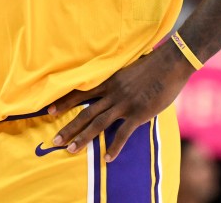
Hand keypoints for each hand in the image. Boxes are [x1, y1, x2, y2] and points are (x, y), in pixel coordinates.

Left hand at [47, 44, 192, 161]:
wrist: (171, 63)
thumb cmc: (152, 63)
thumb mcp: (128, 69)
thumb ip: (118, 79)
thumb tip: (112, 83)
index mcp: (109, 81)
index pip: (81, 92)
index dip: (64, 102)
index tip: (49, 111)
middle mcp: (113, 93)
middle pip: (85, 112)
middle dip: (69, 128)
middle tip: (54, 140)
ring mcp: (125, 104)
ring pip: (98, 124)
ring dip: (84, 138)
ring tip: (71, 150)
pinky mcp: (139, 113)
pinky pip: (123, 134)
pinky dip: (114, 147)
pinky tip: (107, 158)